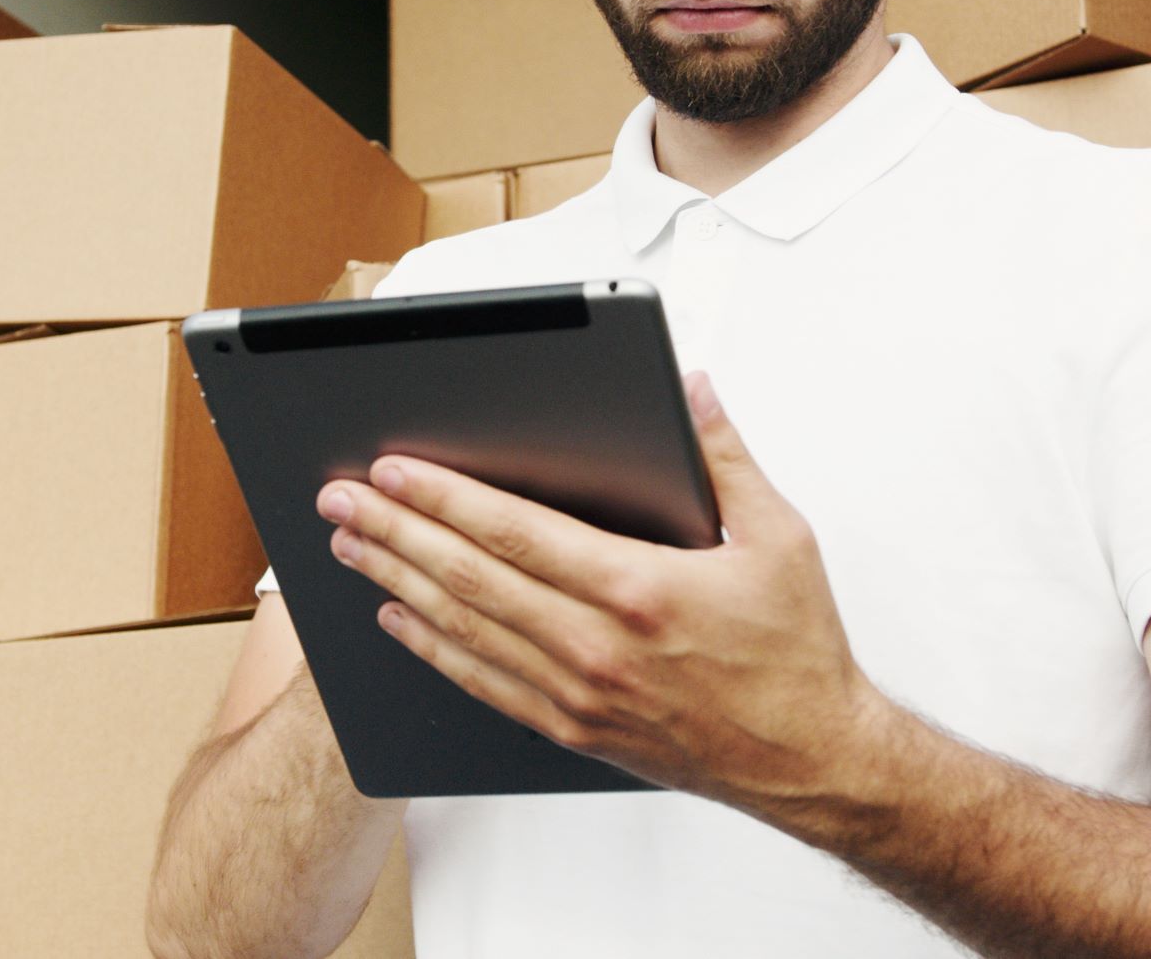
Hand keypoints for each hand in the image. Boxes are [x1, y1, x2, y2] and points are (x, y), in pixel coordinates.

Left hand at [316, 370, 884, 812]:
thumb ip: (726, 458)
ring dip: (398, 584)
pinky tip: (398, 619)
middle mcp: (597, 646)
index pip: (515, 533)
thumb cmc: (797, 654)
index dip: (443, 499)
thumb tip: (694, 390)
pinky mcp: (574, 728)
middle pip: (470, 579)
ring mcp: (578, 694)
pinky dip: (433, 648)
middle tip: (339, 500)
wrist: (811, 760)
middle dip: (395, 534)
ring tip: (349, 547)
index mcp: (639, 589)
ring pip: (464, 630)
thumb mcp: (780, 538)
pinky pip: (484, 683)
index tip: (392, 471)